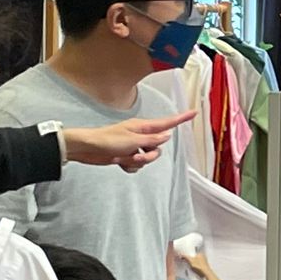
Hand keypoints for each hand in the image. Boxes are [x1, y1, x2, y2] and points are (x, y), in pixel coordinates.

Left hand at [65, 111, 195, 173]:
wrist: (86, 149)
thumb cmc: (107, 140)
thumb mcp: (133, 141)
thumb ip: (152, 140)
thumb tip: (167, 136)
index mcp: (143, 127)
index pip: (167, 123)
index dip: (181, 119)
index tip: (194, 112)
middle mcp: (140, 135)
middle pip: (158, 148)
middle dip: (150, 156)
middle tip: (136, 156)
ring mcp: (133, 146)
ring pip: (148, 158)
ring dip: (138, 162)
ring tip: (124, 159)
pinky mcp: (126, 156)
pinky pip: (136, 165)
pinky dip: (129, 167)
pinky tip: (119, 163)